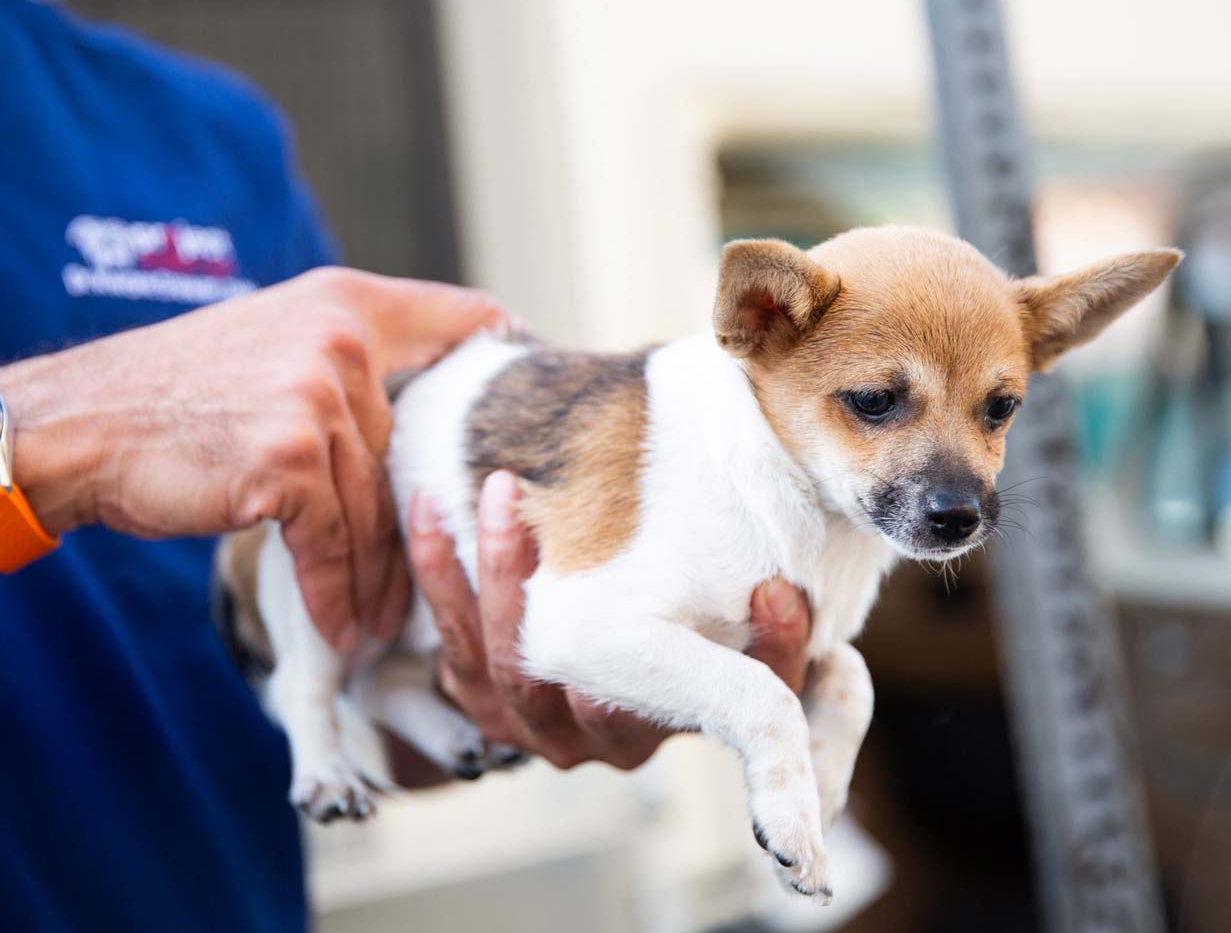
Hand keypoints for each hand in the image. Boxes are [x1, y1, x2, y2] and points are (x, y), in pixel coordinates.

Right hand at [0, 268, 505, 650]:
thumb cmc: (178, 399)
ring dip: (379, 577)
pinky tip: (345, 627)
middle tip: (426, 578)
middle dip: (416, 525)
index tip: (535, 395)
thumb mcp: (272, 344)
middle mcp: (341, 339)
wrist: (81, 427)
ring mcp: (316, 397)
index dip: (506, 350)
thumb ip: (349, 364)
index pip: (459, 318)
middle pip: (410, 452)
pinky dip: (340, 594)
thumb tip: (418, 416)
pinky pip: (337, 544)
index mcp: (348, 303)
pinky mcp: (289, 459)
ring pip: (376, 508)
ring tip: (381, 621)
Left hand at [407, 470, 812, 769]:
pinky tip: (432, 509)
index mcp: (697, 713)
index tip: (779, 589)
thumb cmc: (672, 593)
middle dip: (597, 615)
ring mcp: (547, 731)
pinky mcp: (486, 707)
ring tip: (500, 489)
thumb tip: (799, 556)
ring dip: (505, 577)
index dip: (775, 657)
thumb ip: (769, 590)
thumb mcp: (730, 592)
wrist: (567, 648)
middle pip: (613, 702)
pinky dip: (440, 579)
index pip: (752, 707)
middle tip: (575, 523)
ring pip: (521, 673)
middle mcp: (626, 739)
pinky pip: (456, 651)